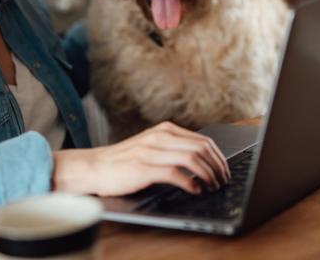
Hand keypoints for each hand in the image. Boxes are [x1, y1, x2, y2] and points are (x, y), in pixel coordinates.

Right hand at [51, 121, 230, 195]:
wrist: (94, 167)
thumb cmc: (123, 162)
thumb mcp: (151, 147)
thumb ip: (172, 149)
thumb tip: (202, 163)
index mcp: (165, 130)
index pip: (204, 140)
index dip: (219, 158)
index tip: (225, 171)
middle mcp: (161, 136)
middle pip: (202, 148)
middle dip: (218, 167)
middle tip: (223, 182)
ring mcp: (152, 151)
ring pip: (193, 158)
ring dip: (208, 175)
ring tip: (212, 187)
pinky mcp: (143, 167)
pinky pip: (175, 172)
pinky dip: (190, 182)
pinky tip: (194, 190)